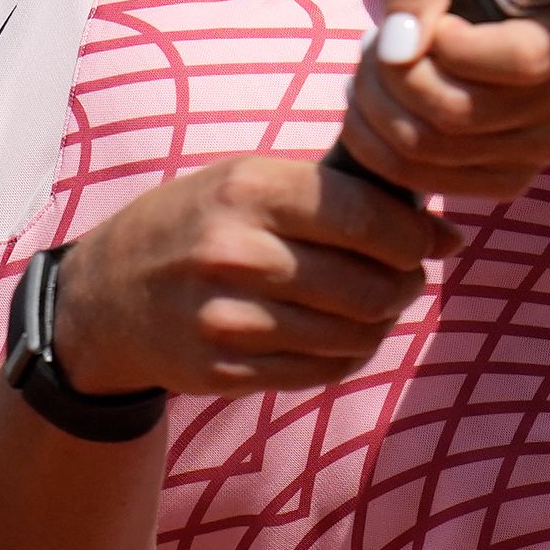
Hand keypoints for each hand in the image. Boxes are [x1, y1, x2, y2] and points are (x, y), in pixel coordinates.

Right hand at [55, 157, 458, 397]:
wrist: (105, 295)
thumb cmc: (196, 222)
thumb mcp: (247, 179)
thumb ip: (336, 193)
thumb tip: (443, 233)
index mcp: (248, 189)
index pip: (366, 218)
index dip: (415, 235)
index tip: (430, 239)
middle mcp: (235, 252)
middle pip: (369, 285)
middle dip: (405, 283)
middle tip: (406, 275)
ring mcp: (227, 318)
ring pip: (353, 334)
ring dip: (381, 323)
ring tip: (376, 305)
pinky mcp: (226, 370)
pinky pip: (321, 369)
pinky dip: (347, 353)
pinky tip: (340, 333)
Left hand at [339, 0, 549, 200]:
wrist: (497, 20)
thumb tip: (397, 48)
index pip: (525, 58)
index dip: (457, 47)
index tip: (433, 25)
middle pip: (465, 112)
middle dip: (393, 78)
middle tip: (372, 47)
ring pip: (436, 150)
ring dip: (377, 110)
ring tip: (369, 73)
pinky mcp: (513, 178)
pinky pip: (430, 183)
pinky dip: (381, 149)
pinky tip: (375, 109)